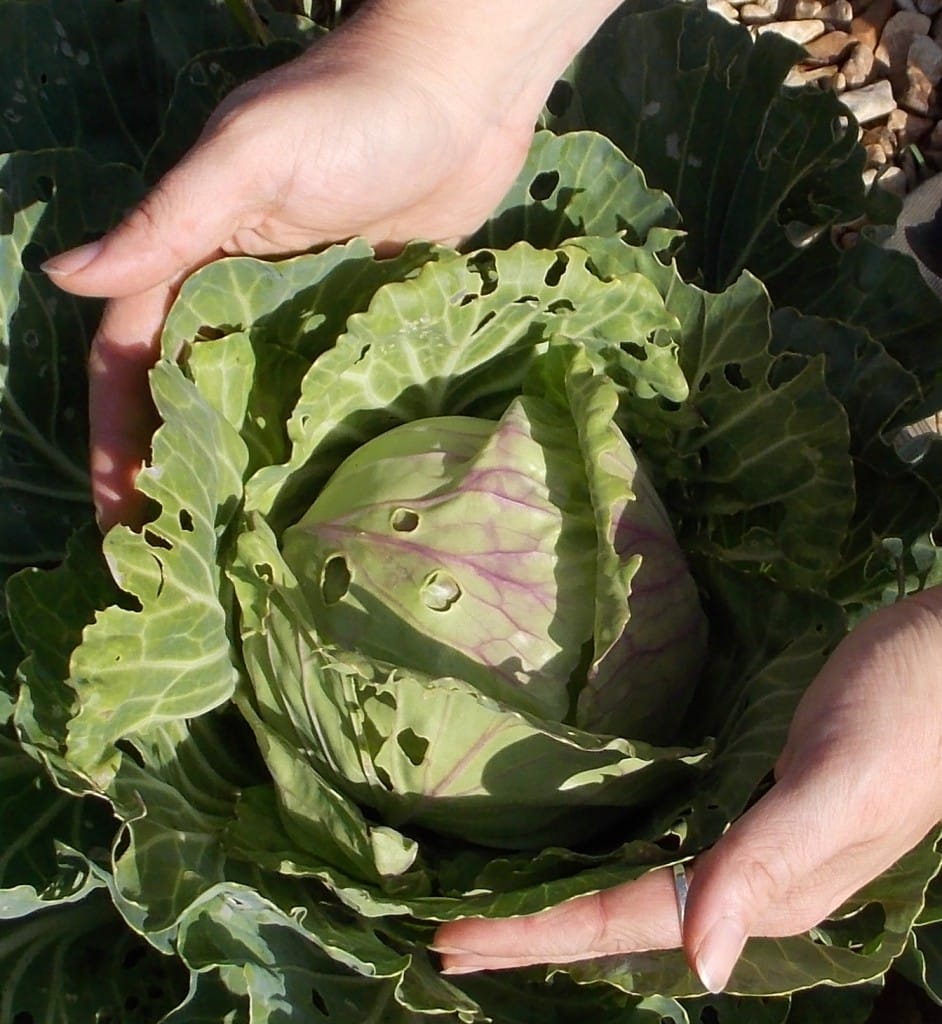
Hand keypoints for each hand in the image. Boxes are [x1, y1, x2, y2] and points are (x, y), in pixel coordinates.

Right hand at [43, 0, 621, 529]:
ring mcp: (306, 309)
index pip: (134, 360)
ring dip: (244, 463)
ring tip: (245, 542)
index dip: (119, 438)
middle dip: (177, 466)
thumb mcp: (250, 161)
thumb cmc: (352, 112)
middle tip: (179, 551)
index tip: (121, 516)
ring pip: (258, 400)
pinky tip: (319, 490)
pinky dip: (314, 436)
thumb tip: (65, 279)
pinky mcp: (365, 320)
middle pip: (192, 392)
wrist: (463, 91)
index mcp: (195, 252)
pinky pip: (328, 388)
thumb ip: (166, 223)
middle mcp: (242, 288)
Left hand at [434, 585, 941, 992]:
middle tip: (446, 936)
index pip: (623, 919)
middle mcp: (748, 878)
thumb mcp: (843, 783)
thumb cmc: (909, 712)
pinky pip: (659, 838)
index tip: (452, 941)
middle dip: (531, 929)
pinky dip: (603, 851)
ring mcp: (749, 839)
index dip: (536, 932)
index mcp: (763, 888)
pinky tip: (578, 844)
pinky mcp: (749, 795)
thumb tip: (698, 961)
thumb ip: (769, 863)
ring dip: (560, 900)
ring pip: (634, 882)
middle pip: (617, 914)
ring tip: (491, 907)